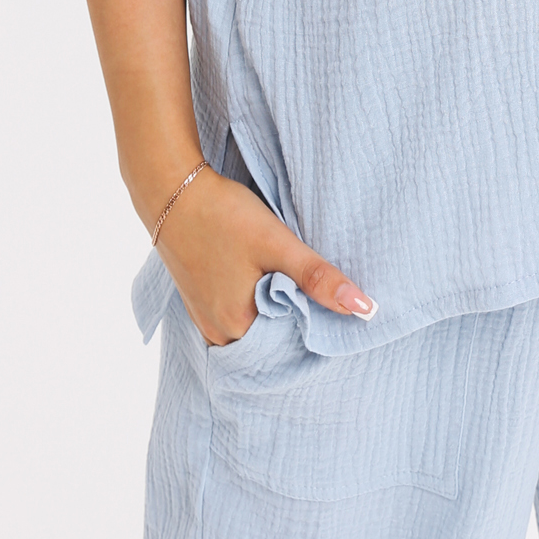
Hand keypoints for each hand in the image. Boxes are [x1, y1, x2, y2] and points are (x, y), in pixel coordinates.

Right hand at [153, 166, 376, 343]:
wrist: (173, 191)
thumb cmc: (225, 216)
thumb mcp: (278, 244)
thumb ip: (319, 279)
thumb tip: (365, 310)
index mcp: (237, 328)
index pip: (291, 346)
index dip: (317, 326)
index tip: (335, 306)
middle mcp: (219, 334)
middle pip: (273, 340)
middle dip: (297, 320)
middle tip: (319, 290)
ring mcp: (206, 320)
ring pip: (255, 327)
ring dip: (276, 310)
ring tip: (294, 283)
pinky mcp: (200, 303)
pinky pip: (237, 316)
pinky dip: (255, 303)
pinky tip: (266, 280)